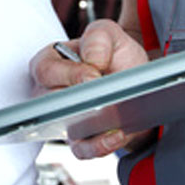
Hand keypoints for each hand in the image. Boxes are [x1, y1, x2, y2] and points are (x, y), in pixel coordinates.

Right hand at [31, 21, 149, 158]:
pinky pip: (81, 149)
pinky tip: (116, 135)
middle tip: (102, 98)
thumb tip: (91, 60)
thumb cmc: (116, 57)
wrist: (139, 85)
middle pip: (48, 102)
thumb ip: (97, 37)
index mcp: (50, 61)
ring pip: (62, 127)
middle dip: (77, 101)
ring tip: (112, 119)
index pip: (45, 69)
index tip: (93, 75)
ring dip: (88, 125)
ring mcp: (61, 118)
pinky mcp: (79, 139)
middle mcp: (49, 92)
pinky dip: (98, 146)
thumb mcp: (110, 35)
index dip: (69, 73)